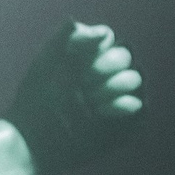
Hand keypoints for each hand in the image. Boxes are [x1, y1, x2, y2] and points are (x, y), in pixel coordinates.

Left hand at [8, 20, 143, 174]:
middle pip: (126, 55)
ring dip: (110, 87)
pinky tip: (98, 113)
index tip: (72, 57)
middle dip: (103, 67)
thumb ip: (65, 38)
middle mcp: (109, 75)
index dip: (93, 47)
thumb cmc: (36, 103)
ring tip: (88, 102)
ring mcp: (120, 98)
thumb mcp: (44, 65)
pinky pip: (139, 104)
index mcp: (90, 57)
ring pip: (136, 77)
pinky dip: (119, 106)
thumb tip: (99, 31)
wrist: (36, 143)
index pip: (109, 38)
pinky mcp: (128, 122)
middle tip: (82, 84)